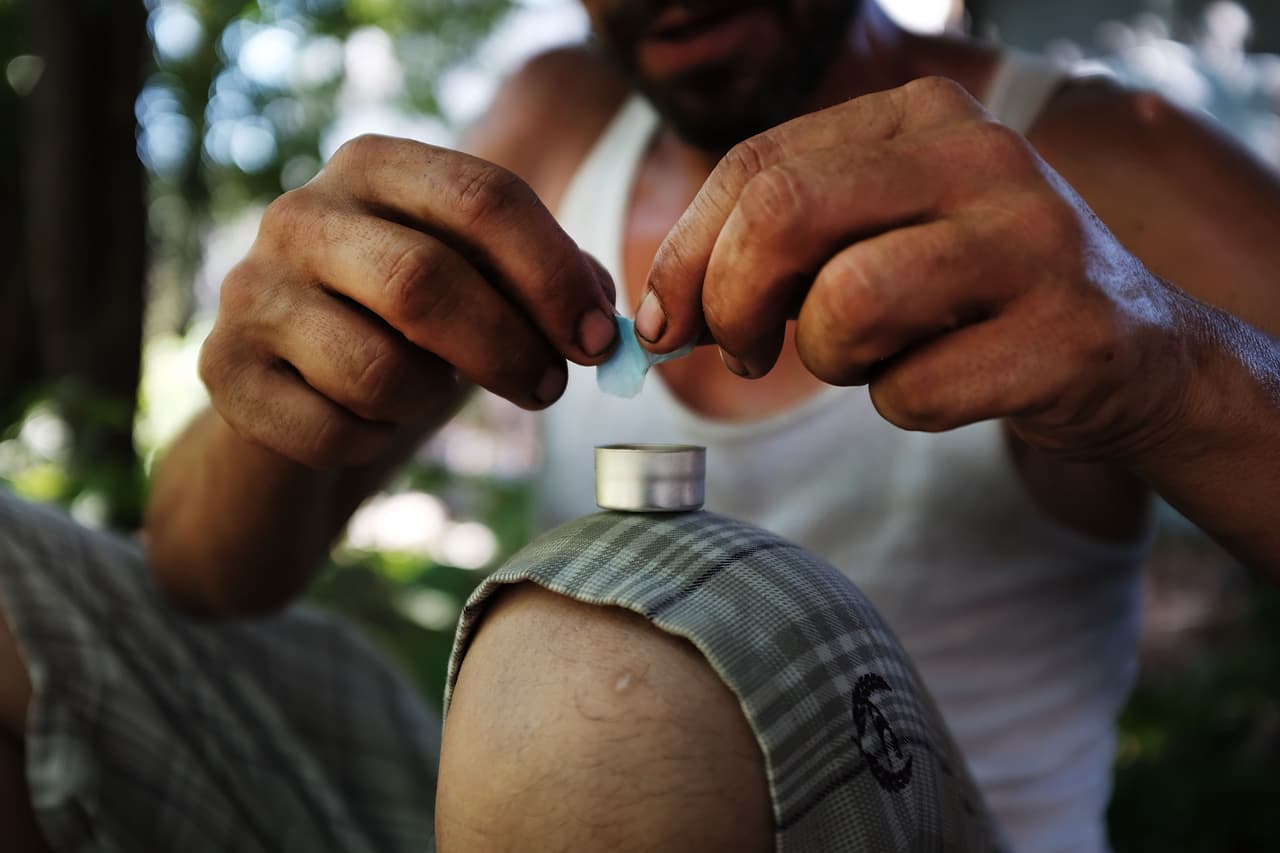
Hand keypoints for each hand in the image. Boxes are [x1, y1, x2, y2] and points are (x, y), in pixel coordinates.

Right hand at [200, 135, 617, 468]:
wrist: (294, 389)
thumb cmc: (407, 325)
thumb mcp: (481, 284)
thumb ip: (548, 282)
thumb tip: (604, 318)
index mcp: (375, 165)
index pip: (483, 198)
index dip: (553, 274)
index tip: (596, 339)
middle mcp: (301, 213)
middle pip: (426, 283)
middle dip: (507, 348)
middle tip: (549, 388)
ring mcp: (249, 289)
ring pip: (377, 371)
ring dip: (428, 401)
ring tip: (428, 393)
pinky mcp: (223, 369)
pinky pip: (331, 430)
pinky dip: (373, 441)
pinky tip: (369, 422)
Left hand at [642, 77, 1192, 461]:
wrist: (1133, 349)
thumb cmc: (972, 295)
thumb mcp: (881, 232)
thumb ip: (781, 244)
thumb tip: (664, 314)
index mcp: (920, 116)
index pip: (756, 165)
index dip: (686, 253)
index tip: (665, 322)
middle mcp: (980, 155)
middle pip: (784, 215)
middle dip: (730, 303)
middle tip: (737, 355)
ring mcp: (1031, 241)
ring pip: (846, 304)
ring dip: (827, 360)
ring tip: (868, 360)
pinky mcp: (1064, 334)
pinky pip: (911, 392)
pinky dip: (901, 407)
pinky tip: (947, 383)